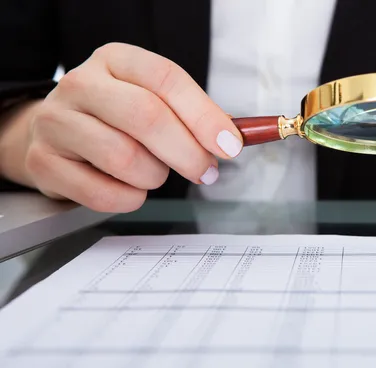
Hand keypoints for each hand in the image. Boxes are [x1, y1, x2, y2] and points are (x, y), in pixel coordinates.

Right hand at [23, 43, 242, 211]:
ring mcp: (56, 122)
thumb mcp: (152, 100)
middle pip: (146, 117)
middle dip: (187, 153)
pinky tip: (129, 189)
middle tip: (205, 172)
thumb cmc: (115, 118)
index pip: (167, 80)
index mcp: (115, 60)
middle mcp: (81, 84)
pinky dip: (129, 199)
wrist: (54, 132)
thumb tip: (231, 138)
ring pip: (124, 158)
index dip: (205, 116)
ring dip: (154, 177)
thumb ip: (191, 115)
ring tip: (153, 173)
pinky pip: (102, 194)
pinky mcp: (43, 163)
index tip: (230, 145)